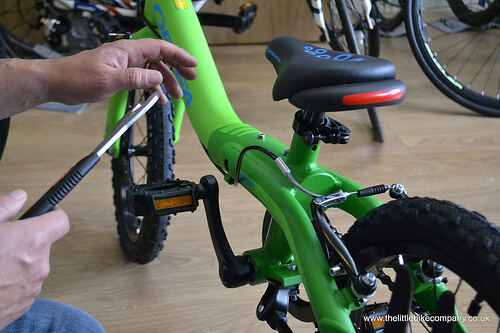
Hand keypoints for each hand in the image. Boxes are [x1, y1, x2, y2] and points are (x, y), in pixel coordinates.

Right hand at [0, 190, 69, 329]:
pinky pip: (24, 285)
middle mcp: (39, 265)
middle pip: (42, 245)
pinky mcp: (25, 304)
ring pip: (32, 266)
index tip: (46, 212)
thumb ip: (4, 207)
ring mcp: (33, 287)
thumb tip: (19, 197)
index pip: (61, 221)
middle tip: (3, 241)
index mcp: (32, 241)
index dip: (53, 214)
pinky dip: (12, 281)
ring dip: (18, 262)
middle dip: (25, 241)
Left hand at [47, 38, 197, 104]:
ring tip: (176, 95)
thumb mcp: (109, 80)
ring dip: (165, 82)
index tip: (192, 64)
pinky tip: (157, 98)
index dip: (178, 55)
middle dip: (177, 68)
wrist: (57, 83)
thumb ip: (136, 79)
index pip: (159, 48)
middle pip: (159, 58)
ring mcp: (123, 65)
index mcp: (127, 51)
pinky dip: (152, 88)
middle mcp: (127, 56)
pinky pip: (142, 79)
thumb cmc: (77, 77)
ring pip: (151, 70)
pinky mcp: (118, 75)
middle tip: (190, 79)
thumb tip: (158, 78)